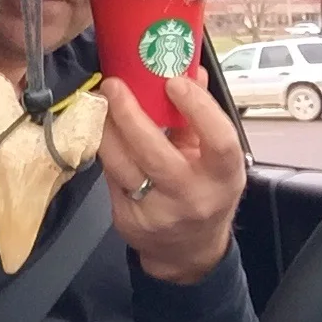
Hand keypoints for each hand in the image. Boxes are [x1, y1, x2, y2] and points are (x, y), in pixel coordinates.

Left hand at [99, 67, 246, 284]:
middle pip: (154, 153)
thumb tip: (190, 70)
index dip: (198, 109)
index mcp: (222, 177)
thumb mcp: (214, 161)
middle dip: (129, 114)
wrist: (188, 251)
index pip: (219, 142)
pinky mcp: (128, 219)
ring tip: (99, 102)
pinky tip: (99, 130)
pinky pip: (109, 176)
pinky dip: (103, 150)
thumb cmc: (204, 193)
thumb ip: (200, 118)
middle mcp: (191, 197)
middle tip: (114, 85)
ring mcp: (157, 212)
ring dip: (105, 128)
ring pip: (120, 164)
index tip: (174, 82)